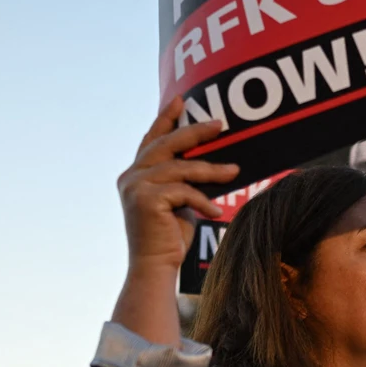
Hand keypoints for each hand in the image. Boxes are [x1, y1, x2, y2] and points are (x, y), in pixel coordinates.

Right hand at [116, 97, 239, 272]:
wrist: (155, 267)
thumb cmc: (170, 237)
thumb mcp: (178, 201)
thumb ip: (183, 179)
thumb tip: (210, 161)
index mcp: (135, 173)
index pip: (152, 139)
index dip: (166, 118)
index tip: (181, 100)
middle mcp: (130, 176)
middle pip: (167, 145)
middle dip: (195, 132)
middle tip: (220, 124)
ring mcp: (135, 186)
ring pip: (181, 168)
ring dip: (211, 170)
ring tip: (235, 171)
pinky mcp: (144, 199)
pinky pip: (183, 191)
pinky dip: (202, 200)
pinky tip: (216, 211)